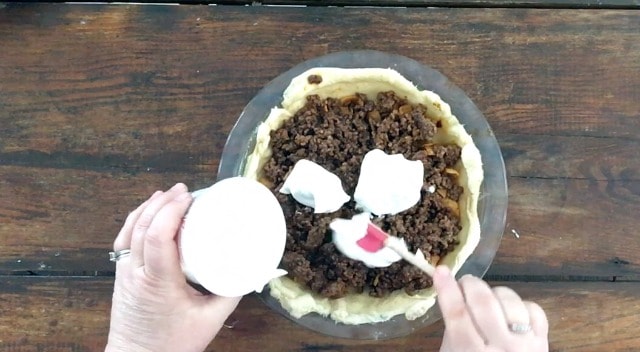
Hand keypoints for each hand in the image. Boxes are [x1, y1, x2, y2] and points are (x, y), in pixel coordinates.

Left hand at [106, 183, 240, 351]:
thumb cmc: (171, 344)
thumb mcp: (210, 320)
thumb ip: (232, 293)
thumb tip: (251, 268)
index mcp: (158, 281)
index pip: (157, 236)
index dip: (170, 211)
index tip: (189, 198)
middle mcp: (136, 273)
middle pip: (142, 226)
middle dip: (162, 202)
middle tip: (184, 191)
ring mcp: (124, 273)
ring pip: (129, 230)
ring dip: (148, 208)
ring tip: (168, 195)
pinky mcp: (121, 275)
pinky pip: (124, 240)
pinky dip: (135, 221)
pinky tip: (147, 212)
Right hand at [433, 266, 548, 351]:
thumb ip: (454, 330)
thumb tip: (452, 293)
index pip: (457, 315)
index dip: (447, 289)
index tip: (440, 270)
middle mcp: (499, 349)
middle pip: (483, 304)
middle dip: (471, 284)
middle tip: (464, 281)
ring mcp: (524, 345)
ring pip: (509, 301)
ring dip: (494, 293)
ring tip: (487, 299)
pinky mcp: (543, 342)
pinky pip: (533, 309)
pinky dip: (520, 305)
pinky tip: (510, 312)